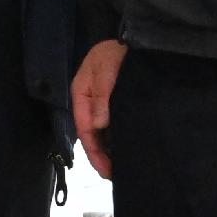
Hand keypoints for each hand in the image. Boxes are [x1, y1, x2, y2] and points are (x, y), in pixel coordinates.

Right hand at [71, 39, 124, 176]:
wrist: (135, 40)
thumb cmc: (115, 51)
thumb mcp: (106, 68)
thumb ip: (102, 94)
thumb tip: (99, 123)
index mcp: (82, 94)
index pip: (85, 128)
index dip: (94, 151)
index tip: (105, 169)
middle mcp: (90, 102)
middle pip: (91, 134)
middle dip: (100, 156)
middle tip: (113, 175)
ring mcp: (102, 104)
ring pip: (101, 132)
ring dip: (108, 150)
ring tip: (118, 168)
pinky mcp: (114, 104)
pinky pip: (111, 126)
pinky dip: (115, 139)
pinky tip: (124, 149)